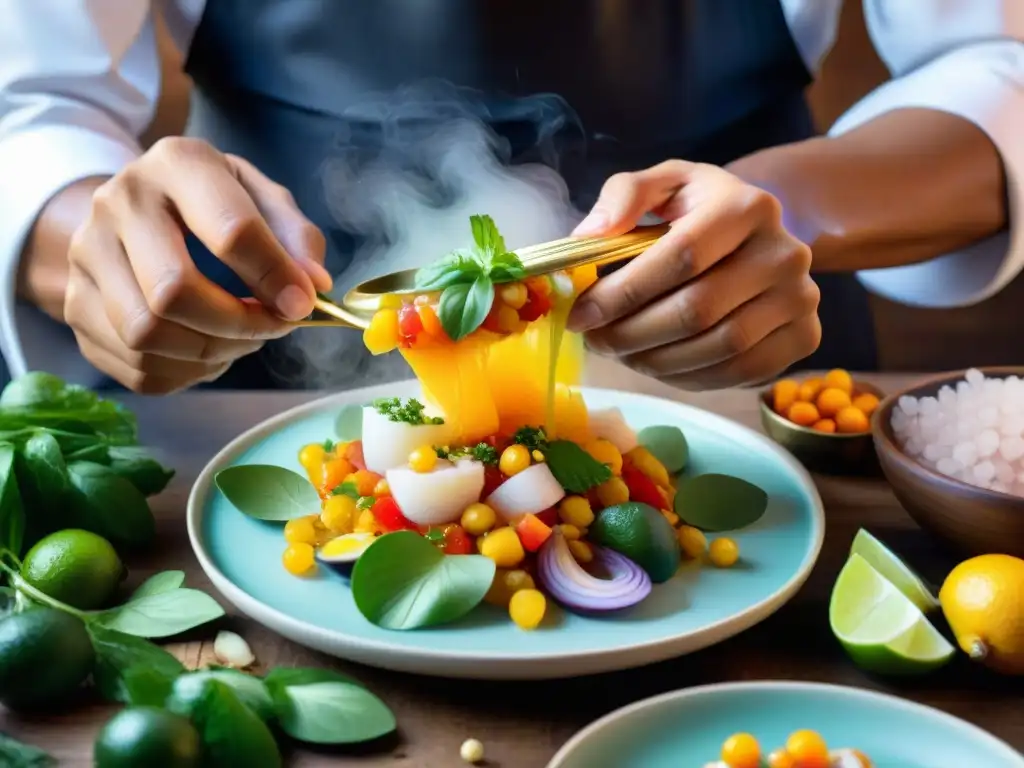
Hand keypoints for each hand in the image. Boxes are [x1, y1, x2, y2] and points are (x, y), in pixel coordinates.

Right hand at [64, 138, 331, 392]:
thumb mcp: (262, 198)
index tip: (301, 305)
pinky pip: (135, 367)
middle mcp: (118, 203)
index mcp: (177, 164)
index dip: (275, 279)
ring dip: (210, 353)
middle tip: (269, 328)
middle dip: (236, 325)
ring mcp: (87, 256)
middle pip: (173, 292)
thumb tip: (312, 286)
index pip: (231, 231)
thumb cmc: (213, 204)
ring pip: (146, 336)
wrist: (133, 208)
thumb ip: (296, 237)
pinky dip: (184, 372)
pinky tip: (206, 351)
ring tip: (240, 340)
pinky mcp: (75, 305)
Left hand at [567, 160, 820, 388]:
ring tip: (622, 352)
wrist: (756, 237)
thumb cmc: (698, 212)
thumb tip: (590, 235)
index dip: (624, 292)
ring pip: (717, 348)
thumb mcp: (664, 186)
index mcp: (747, 206)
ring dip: (655, 361)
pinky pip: (740, 372)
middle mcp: (785, 252)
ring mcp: (801, 298)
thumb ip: (623, 196)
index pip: (680, 258)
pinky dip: (690, 378)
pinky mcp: (805, 337)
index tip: (581, 314)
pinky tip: (659, 365)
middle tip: (595, 341)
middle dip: (632, 334)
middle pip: (696, 310)